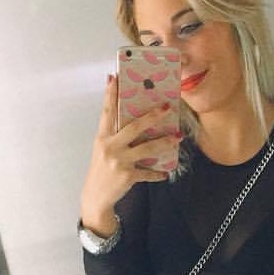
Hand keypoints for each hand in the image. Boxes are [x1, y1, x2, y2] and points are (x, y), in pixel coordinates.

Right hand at [80, 75, 181, 234]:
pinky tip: (165, 173)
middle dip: (152, 116)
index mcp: (102, 137)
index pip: (107, 112)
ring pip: (147, 148)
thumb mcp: (103, 150)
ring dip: (164, 142)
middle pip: (134, 127)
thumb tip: (134, 121)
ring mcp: (119, 161)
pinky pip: (148, 172)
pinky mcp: (128, 176)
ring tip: (177, 137)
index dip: (110, 94)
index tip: (115, 77)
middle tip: (167, 107)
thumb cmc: (102, 170)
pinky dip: (157, 173)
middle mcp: (110, 147)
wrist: (96, 197)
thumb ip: (114, 136)